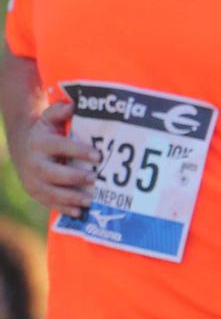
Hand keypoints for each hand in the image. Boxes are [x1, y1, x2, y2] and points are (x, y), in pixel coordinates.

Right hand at [16, 100, 98, 216]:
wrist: (23, 146)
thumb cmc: (47, 131)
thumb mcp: (51, 118)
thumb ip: (61, 111)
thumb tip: (74, 105)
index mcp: (41, 143)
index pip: (60, 147)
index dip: (79, 151)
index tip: (98, 155)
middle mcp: (35, 163)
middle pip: (52, 173)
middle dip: (74, 177)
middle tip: (94, 178)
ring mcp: (33, 180)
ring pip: (50, 192)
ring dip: (70, 197)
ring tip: (89, 200)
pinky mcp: (35, 192)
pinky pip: (49, 203)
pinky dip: (63, 209)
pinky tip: (79, 213)